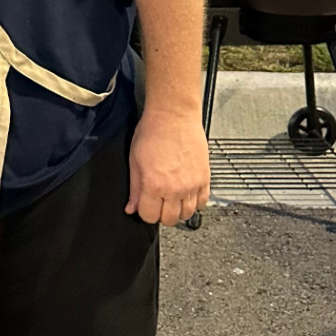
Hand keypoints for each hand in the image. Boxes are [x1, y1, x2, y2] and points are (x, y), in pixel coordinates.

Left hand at [125, 109, 210, 225]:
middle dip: (161, 214)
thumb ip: (134, 187)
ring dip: (178, 210)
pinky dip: (195, 202)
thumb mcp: (135, 160)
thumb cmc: (154, 131)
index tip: (145, 205)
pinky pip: (203, 202)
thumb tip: (131, 207)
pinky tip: (187, 194)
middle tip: (158, 202)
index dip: (145, 212)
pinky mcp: (204, 178)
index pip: (149, 216)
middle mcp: (175, 189)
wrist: (174, 115)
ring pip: (187, 214)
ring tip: (172, 199)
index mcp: (154, 185)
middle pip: (169, 220)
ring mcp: (192, 185)